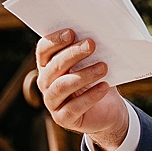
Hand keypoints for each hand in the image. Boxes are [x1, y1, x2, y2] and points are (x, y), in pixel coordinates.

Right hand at [36, 29, 129, 150]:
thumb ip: (89, 50)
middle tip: (91, 44)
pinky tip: (104, 87)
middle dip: (73, 54)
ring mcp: (52, 102)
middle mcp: (46, 83)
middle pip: (54, 66)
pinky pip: (74, 107)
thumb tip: (98, 33)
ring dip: (83, 75)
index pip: (44, 50)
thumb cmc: (97, 80)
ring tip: (103, 67)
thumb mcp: (92, 62)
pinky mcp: (63, 118)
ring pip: (62, 86)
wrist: (108, 110)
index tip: (72, 32)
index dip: (55, 40)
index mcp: (48, 65)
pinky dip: (91, 96)